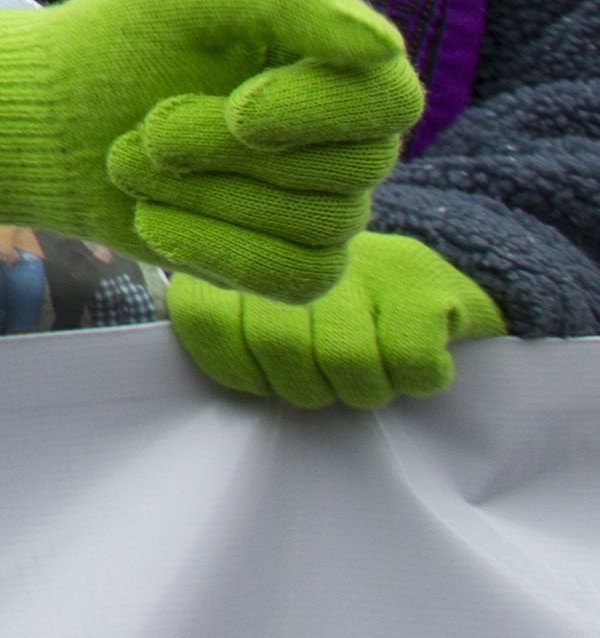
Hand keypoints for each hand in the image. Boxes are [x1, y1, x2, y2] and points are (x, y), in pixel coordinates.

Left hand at [0, 0, 419, 302]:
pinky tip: (152, 215)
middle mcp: (348, 138)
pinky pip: (295, 279)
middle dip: (226, 149)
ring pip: (314, 225)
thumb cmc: (125, 44)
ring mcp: (324, 206)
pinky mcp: (289, 263)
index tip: (237, 108)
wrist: (56, 120)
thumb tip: (381, 47)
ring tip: (133, 161)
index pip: (389, 102)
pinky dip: (211, 247)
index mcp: (340, 64)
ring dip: (202, 193)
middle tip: (148, 129)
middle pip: (348, 170)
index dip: (317, 113)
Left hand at [172, 231, 502, 410]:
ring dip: (364, 388)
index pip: (201, 315)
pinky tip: (415, 363)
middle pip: (277, 344)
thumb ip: (222, 334)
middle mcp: (301, 249)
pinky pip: (411, 362)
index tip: (270, 379)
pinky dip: (417, 379)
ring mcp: (369, 260)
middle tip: (333, 378)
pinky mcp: (427, 282)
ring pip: (346, 359)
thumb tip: (209, 359)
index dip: (240, 368)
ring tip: (374, 372)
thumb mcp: (266, 323)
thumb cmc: (341, 325)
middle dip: (309, 386)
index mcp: (248, 261)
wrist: (436, 293)